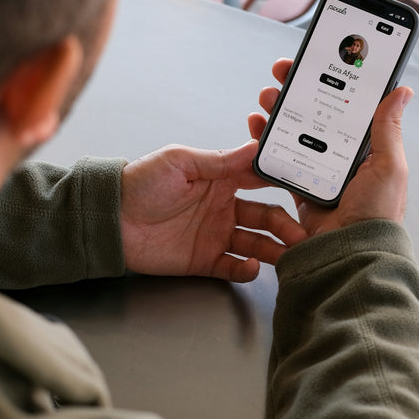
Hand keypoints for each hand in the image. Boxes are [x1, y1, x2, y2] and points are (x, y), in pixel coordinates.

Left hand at [120, 139, 306, 281]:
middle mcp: (224, 207)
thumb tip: (256, 148)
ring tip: (290, 254)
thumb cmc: (141, 182)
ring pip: (256, 243)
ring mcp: (216, 235)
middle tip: (303, 233)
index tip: (306, 189)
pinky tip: (254, 267)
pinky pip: (233, 267)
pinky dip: (246, 269)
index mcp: (221, 179)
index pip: (261, 180)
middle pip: (266, 217)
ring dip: (274, 249)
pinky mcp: (204, 260)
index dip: (283, 183)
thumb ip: (220, 160)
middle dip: (286, 224)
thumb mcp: (181, 162)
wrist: (111, 219)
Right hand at [248, 58, 412, 237]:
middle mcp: (342, 160)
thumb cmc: (377, 216)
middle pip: (316, 115)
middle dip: (297, 91)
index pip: (346, 105)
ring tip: (266, 99)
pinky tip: (257, 131)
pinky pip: (280, 162)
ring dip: (278, 113)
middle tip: (281, 74)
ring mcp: (320, 175)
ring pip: (295, 134)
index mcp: (366, 151)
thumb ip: (387, 130)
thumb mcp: (388, 167)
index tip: (314, 61)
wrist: (349, 254)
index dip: (330, 81)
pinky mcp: (299, 191)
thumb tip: (401, 92)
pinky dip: (266, 145)